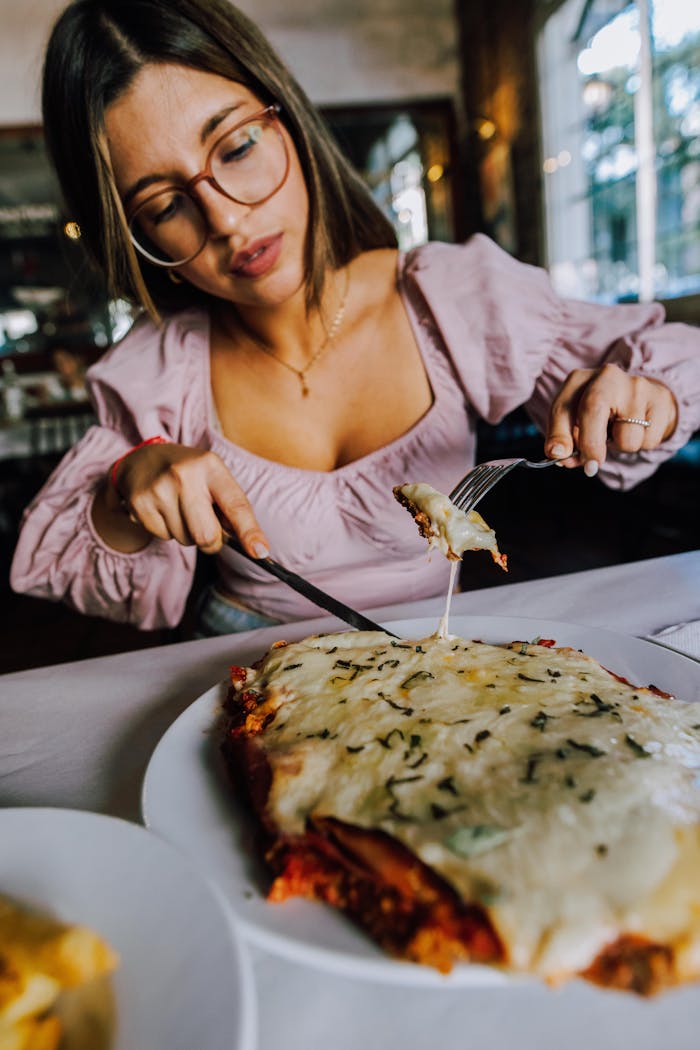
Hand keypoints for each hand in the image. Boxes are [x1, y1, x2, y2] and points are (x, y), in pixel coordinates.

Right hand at [110, 442, 268, 555]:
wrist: (143, 460)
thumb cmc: (189, 474)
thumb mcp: (213, 477)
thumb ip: (231, 506)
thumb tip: (251, 544)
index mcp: (210, 466)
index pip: (235, 505)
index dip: (249, 531)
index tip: (260, 551)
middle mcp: (184, 475)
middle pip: (206, 534)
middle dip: (211, 541)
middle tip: (205, 526)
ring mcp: (159, 489)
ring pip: (185, 539)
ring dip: (186, 533)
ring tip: (179, 508)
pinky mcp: (140, 503)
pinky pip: (163, 537)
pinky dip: (166, 530)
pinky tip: (163, 510)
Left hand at [544, 364, 677, 475]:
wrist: (643, 399)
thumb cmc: (602, 414)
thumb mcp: (576, 421)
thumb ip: (565, 439)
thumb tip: (560, 456)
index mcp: (579, 380)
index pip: (563, 407)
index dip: (559, 435)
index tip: (560, 457)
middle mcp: (607, 376)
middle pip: (593, 410)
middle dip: (590, 445)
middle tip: (591, 466)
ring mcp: (636, 385)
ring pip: (626, 437)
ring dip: (620, 447)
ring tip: (620, 432)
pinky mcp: (660, 399)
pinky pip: (648, 440)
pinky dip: (642, 443)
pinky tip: (639, 428)